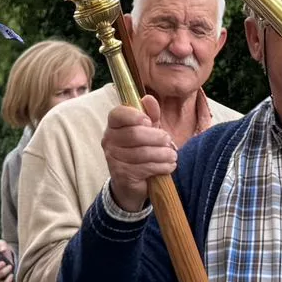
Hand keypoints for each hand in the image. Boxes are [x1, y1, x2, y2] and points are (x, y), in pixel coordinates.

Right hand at [102, 96, 176, 212]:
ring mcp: (113, 158)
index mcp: (113, 125)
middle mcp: (109, 140)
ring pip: (142, 152)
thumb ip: (150, 114)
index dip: (134, 115)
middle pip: (134, 134)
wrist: (130, 183)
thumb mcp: (147, 130)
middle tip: (169, 140)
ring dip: (163, 154)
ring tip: (172, 155)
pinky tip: (169, 165)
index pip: (117, 114)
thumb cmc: (140, 150)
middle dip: (157, 137)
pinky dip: (162, 166)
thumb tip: (148, 98)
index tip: (148, 121)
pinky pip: (145, 167)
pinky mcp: (121, 174)